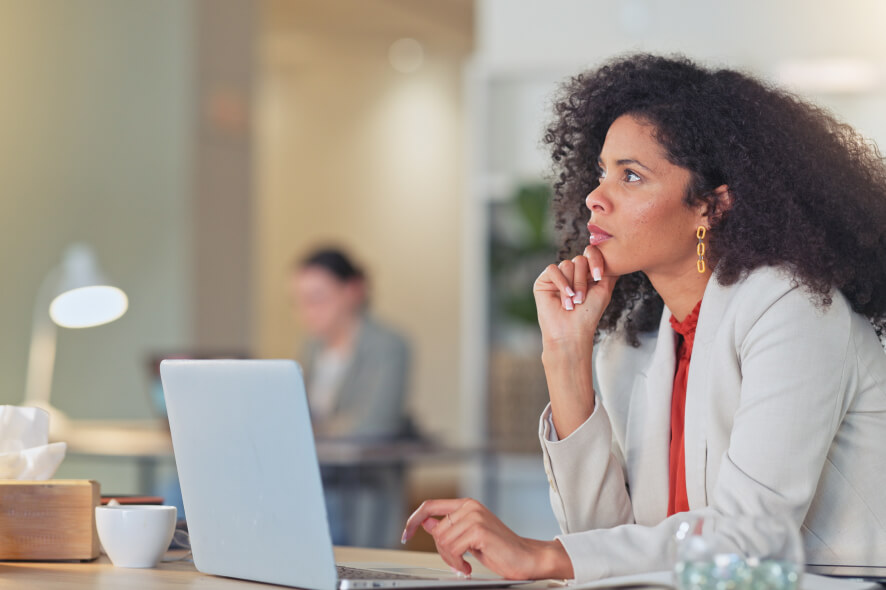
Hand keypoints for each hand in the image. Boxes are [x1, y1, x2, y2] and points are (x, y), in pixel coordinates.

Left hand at [401, 498, 573, 579]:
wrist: (527, 558)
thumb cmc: (500, 549)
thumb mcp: (468, 537)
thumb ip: (448, 527)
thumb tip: (425, 523)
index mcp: (466, 504)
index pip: (429, 506)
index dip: (414, 520)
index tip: (406, 534)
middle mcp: (469, 506)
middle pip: (435, 530)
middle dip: (441, 551)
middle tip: (457, 562)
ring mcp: (474, 516)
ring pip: (442, 541)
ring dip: (451, 559)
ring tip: (464, 564)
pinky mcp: (479, 530)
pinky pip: (452, 548)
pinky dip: (457, 562)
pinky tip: (468, 566)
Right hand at [533, 246, 615, 349]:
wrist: (572, 332)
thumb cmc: (589, 314)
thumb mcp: (604, 290)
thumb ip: (608, 270)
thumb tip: (612, 254)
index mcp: (586, 273)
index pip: (591, 253)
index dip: (595, 261)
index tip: (598, 276)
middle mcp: (571, 273)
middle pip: (579, 260)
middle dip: (583, 280)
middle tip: (581, 299)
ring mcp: (557, 276)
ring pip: (566, 264)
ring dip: (572, 285)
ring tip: (573, 302)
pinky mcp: (543, 281)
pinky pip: (552, 270)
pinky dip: (561, 283)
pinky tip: (565, 297)